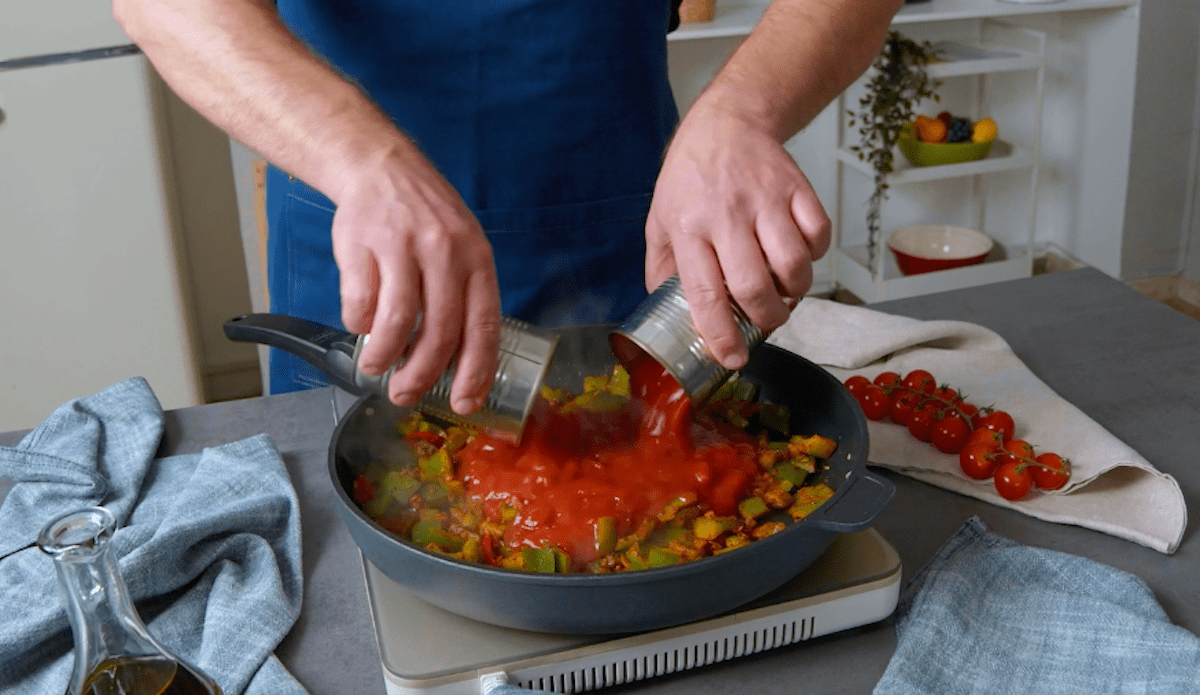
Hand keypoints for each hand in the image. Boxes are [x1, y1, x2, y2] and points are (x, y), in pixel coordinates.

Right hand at [331, 147, 501, 414]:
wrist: (380, 166)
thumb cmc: (426, 219)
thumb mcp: (463, 248)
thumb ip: (465, 298)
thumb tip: (461, 364)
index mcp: (476, 259)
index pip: (483, 326)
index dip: (475, 371)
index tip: (464, 403)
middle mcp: (444, 253)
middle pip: (439, 331)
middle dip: (421, 374)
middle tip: (405, 394)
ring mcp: (402, 247)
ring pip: (396, 321)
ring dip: (384, 356)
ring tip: (376, 368)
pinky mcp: (362, 244)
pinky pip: (360, 301)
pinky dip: (358, 324)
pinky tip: (360, 325)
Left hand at [646, 103, 830, 368]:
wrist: (726, 123)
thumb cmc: (690, 178)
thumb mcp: (660, 220)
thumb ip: (661, 269)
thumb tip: (668, 314)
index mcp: (688, 227)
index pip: (705, 292)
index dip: (721, 333)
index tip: (731, 358)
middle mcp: (726, 215)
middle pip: (754, 285)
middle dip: (766, 318)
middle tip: (767, 322)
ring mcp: (765, 200)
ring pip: (793, 263)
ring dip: (795, 291)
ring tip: (785, 292)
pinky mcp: (796, 188)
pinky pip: (818, 234)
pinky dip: (815, 256)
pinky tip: (799, 256)